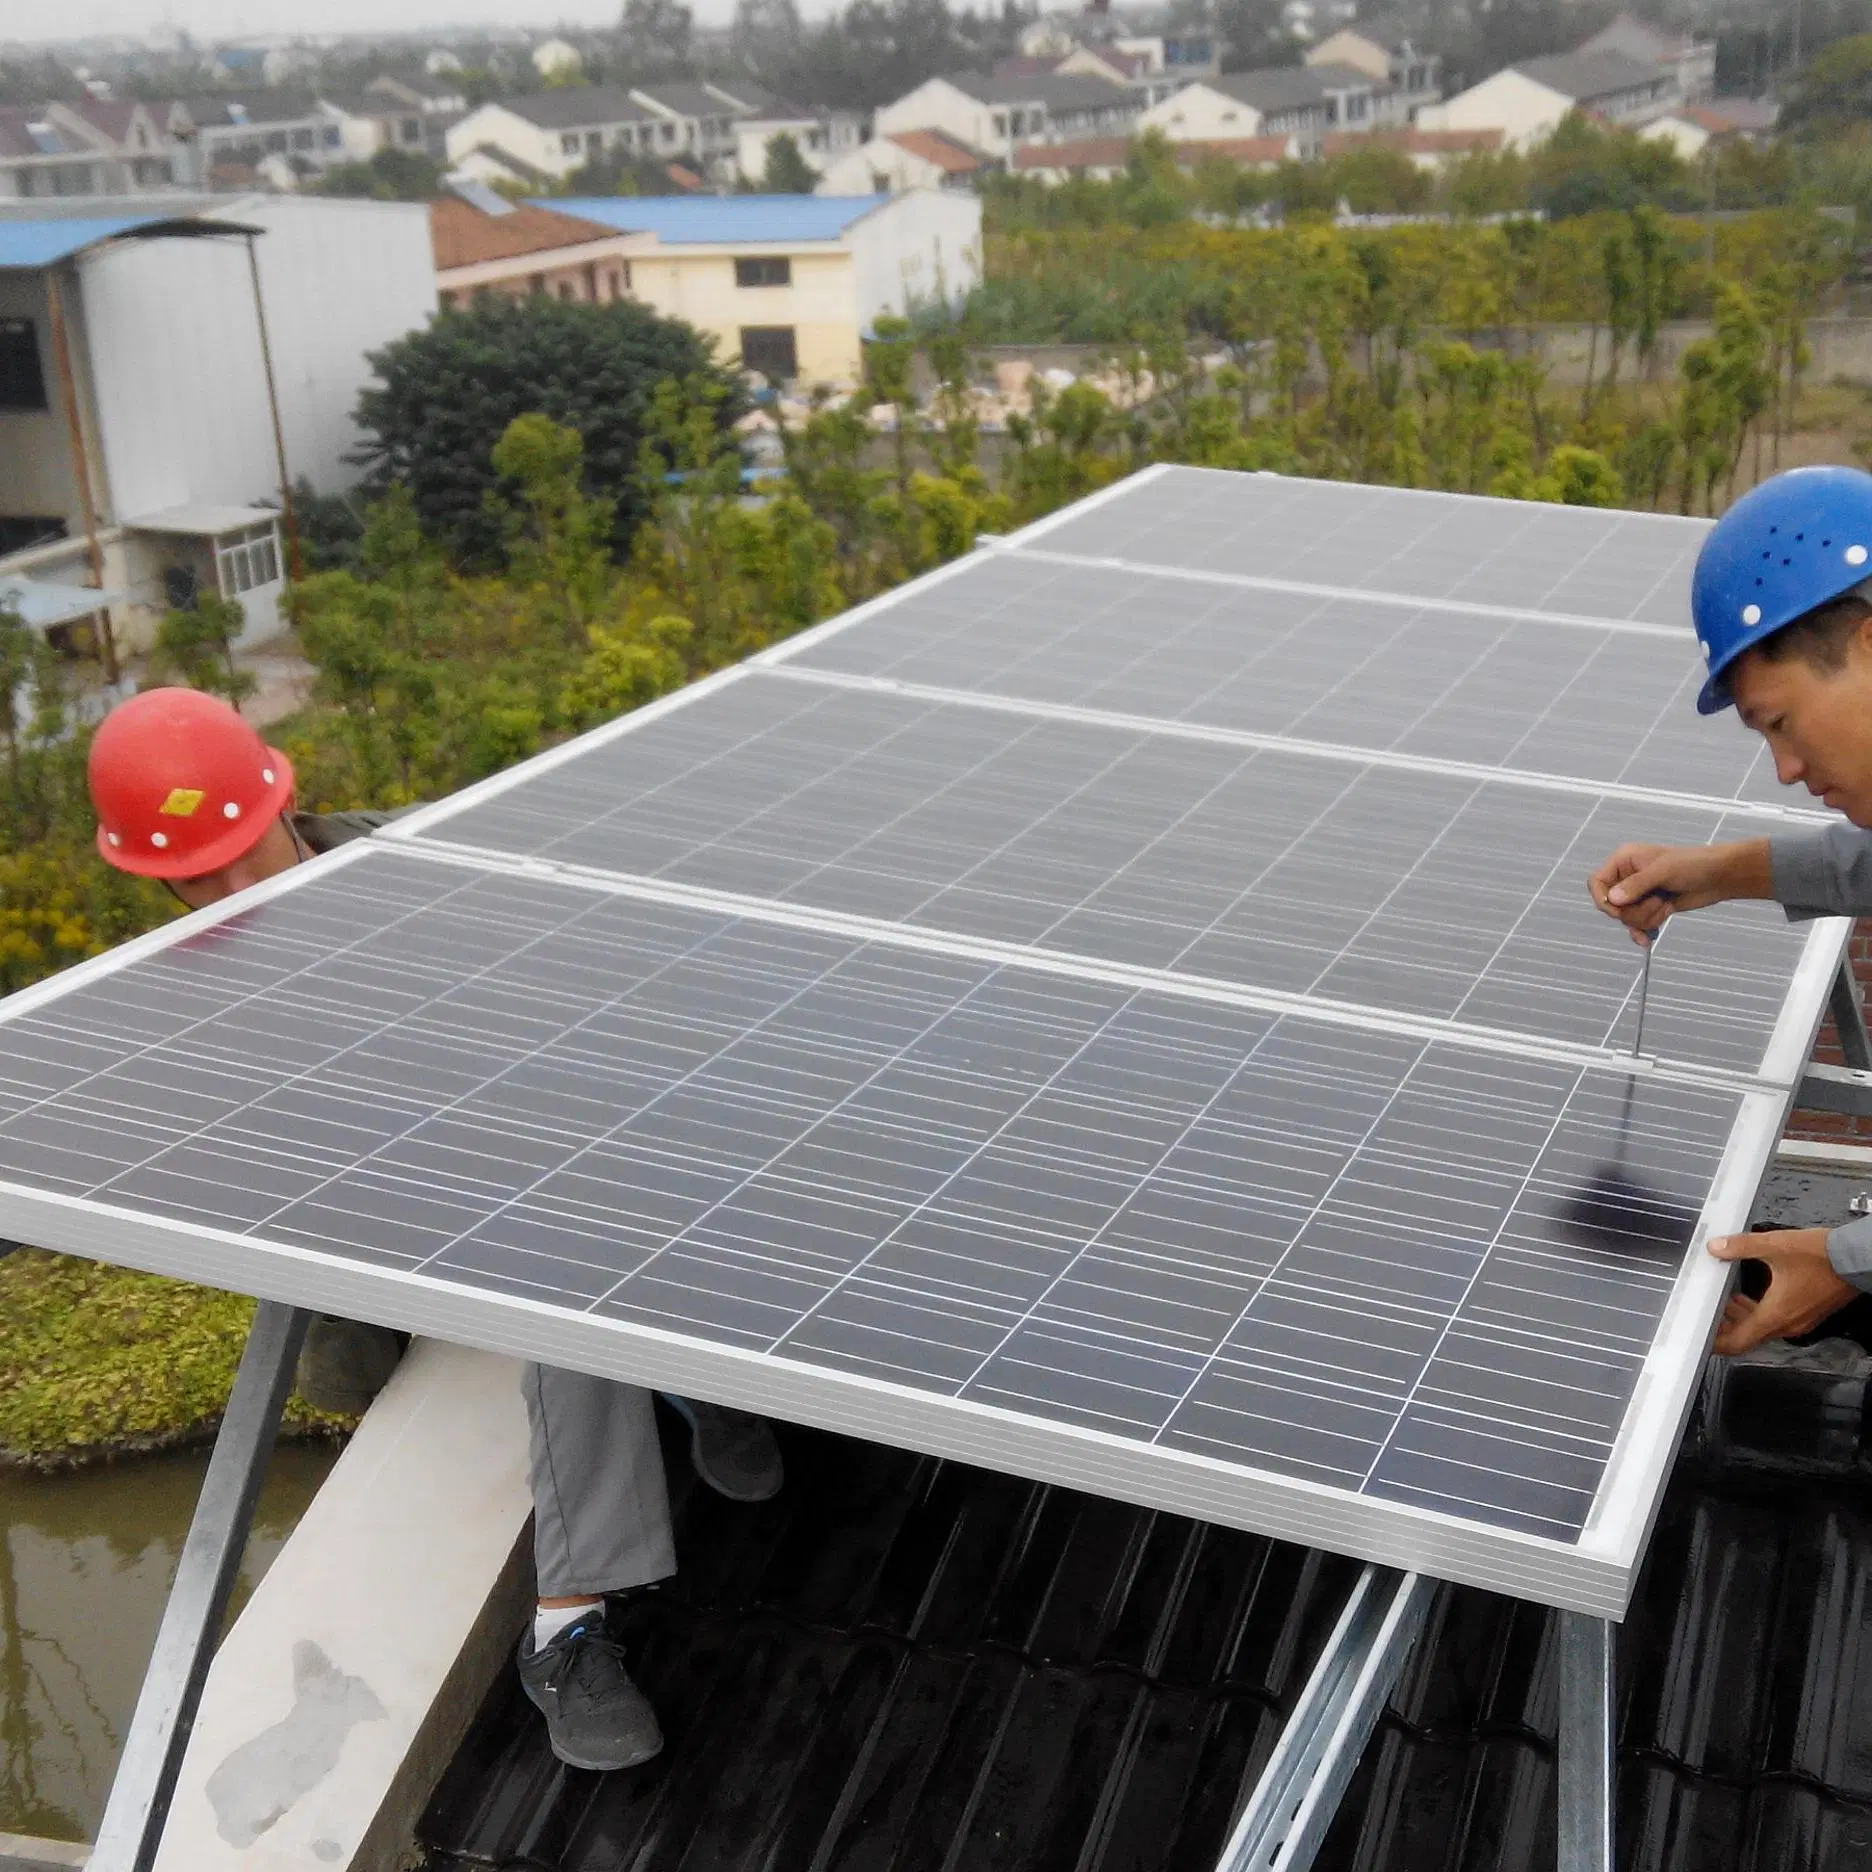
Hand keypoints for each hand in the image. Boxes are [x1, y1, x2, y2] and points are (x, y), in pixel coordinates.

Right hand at [1586, 839, 1770, 945]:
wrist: (1720, 877)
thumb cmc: (1693, 864)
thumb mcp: (1663, 871)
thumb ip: (1637, 885)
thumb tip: (1613, 900)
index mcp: (1624, 861)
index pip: (1597, 883)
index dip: (1604, 899)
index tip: (1618, 911)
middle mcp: (1627, 877)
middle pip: (1612, 906)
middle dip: (1635, 911)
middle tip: (1657, 902)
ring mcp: (1639, 894)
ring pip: (1626, 918)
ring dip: (1647, 917)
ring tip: (1666, 905)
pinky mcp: (1651, 907)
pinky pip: (1637, 925)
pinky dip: (1643, 931)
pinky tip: (1647, 940)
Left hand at [1708, 1228, 1857, 1353]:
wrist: (1858, 1258)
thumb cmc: (1822, 1256)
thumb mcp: (1775, 1245)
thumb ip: (1741, 1246)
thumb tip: (1716, 1247)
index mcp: (1776, 1315)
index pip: (1739, 1342)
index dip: (1716, 1343)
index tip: (1699, 1337)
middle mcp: (1787, 1324)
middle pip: (1748, 1336)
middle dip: (1725, 1327)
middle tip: (1704, 1315)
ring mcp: (1800, 1321)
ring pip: (1762, 1328)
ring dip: (1741, 1318)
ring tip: (1722, 1302)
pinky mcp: (1808, 1313)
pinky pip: (1775, 1320)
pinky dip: (1757, 1313)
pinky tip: (1747, 1297)